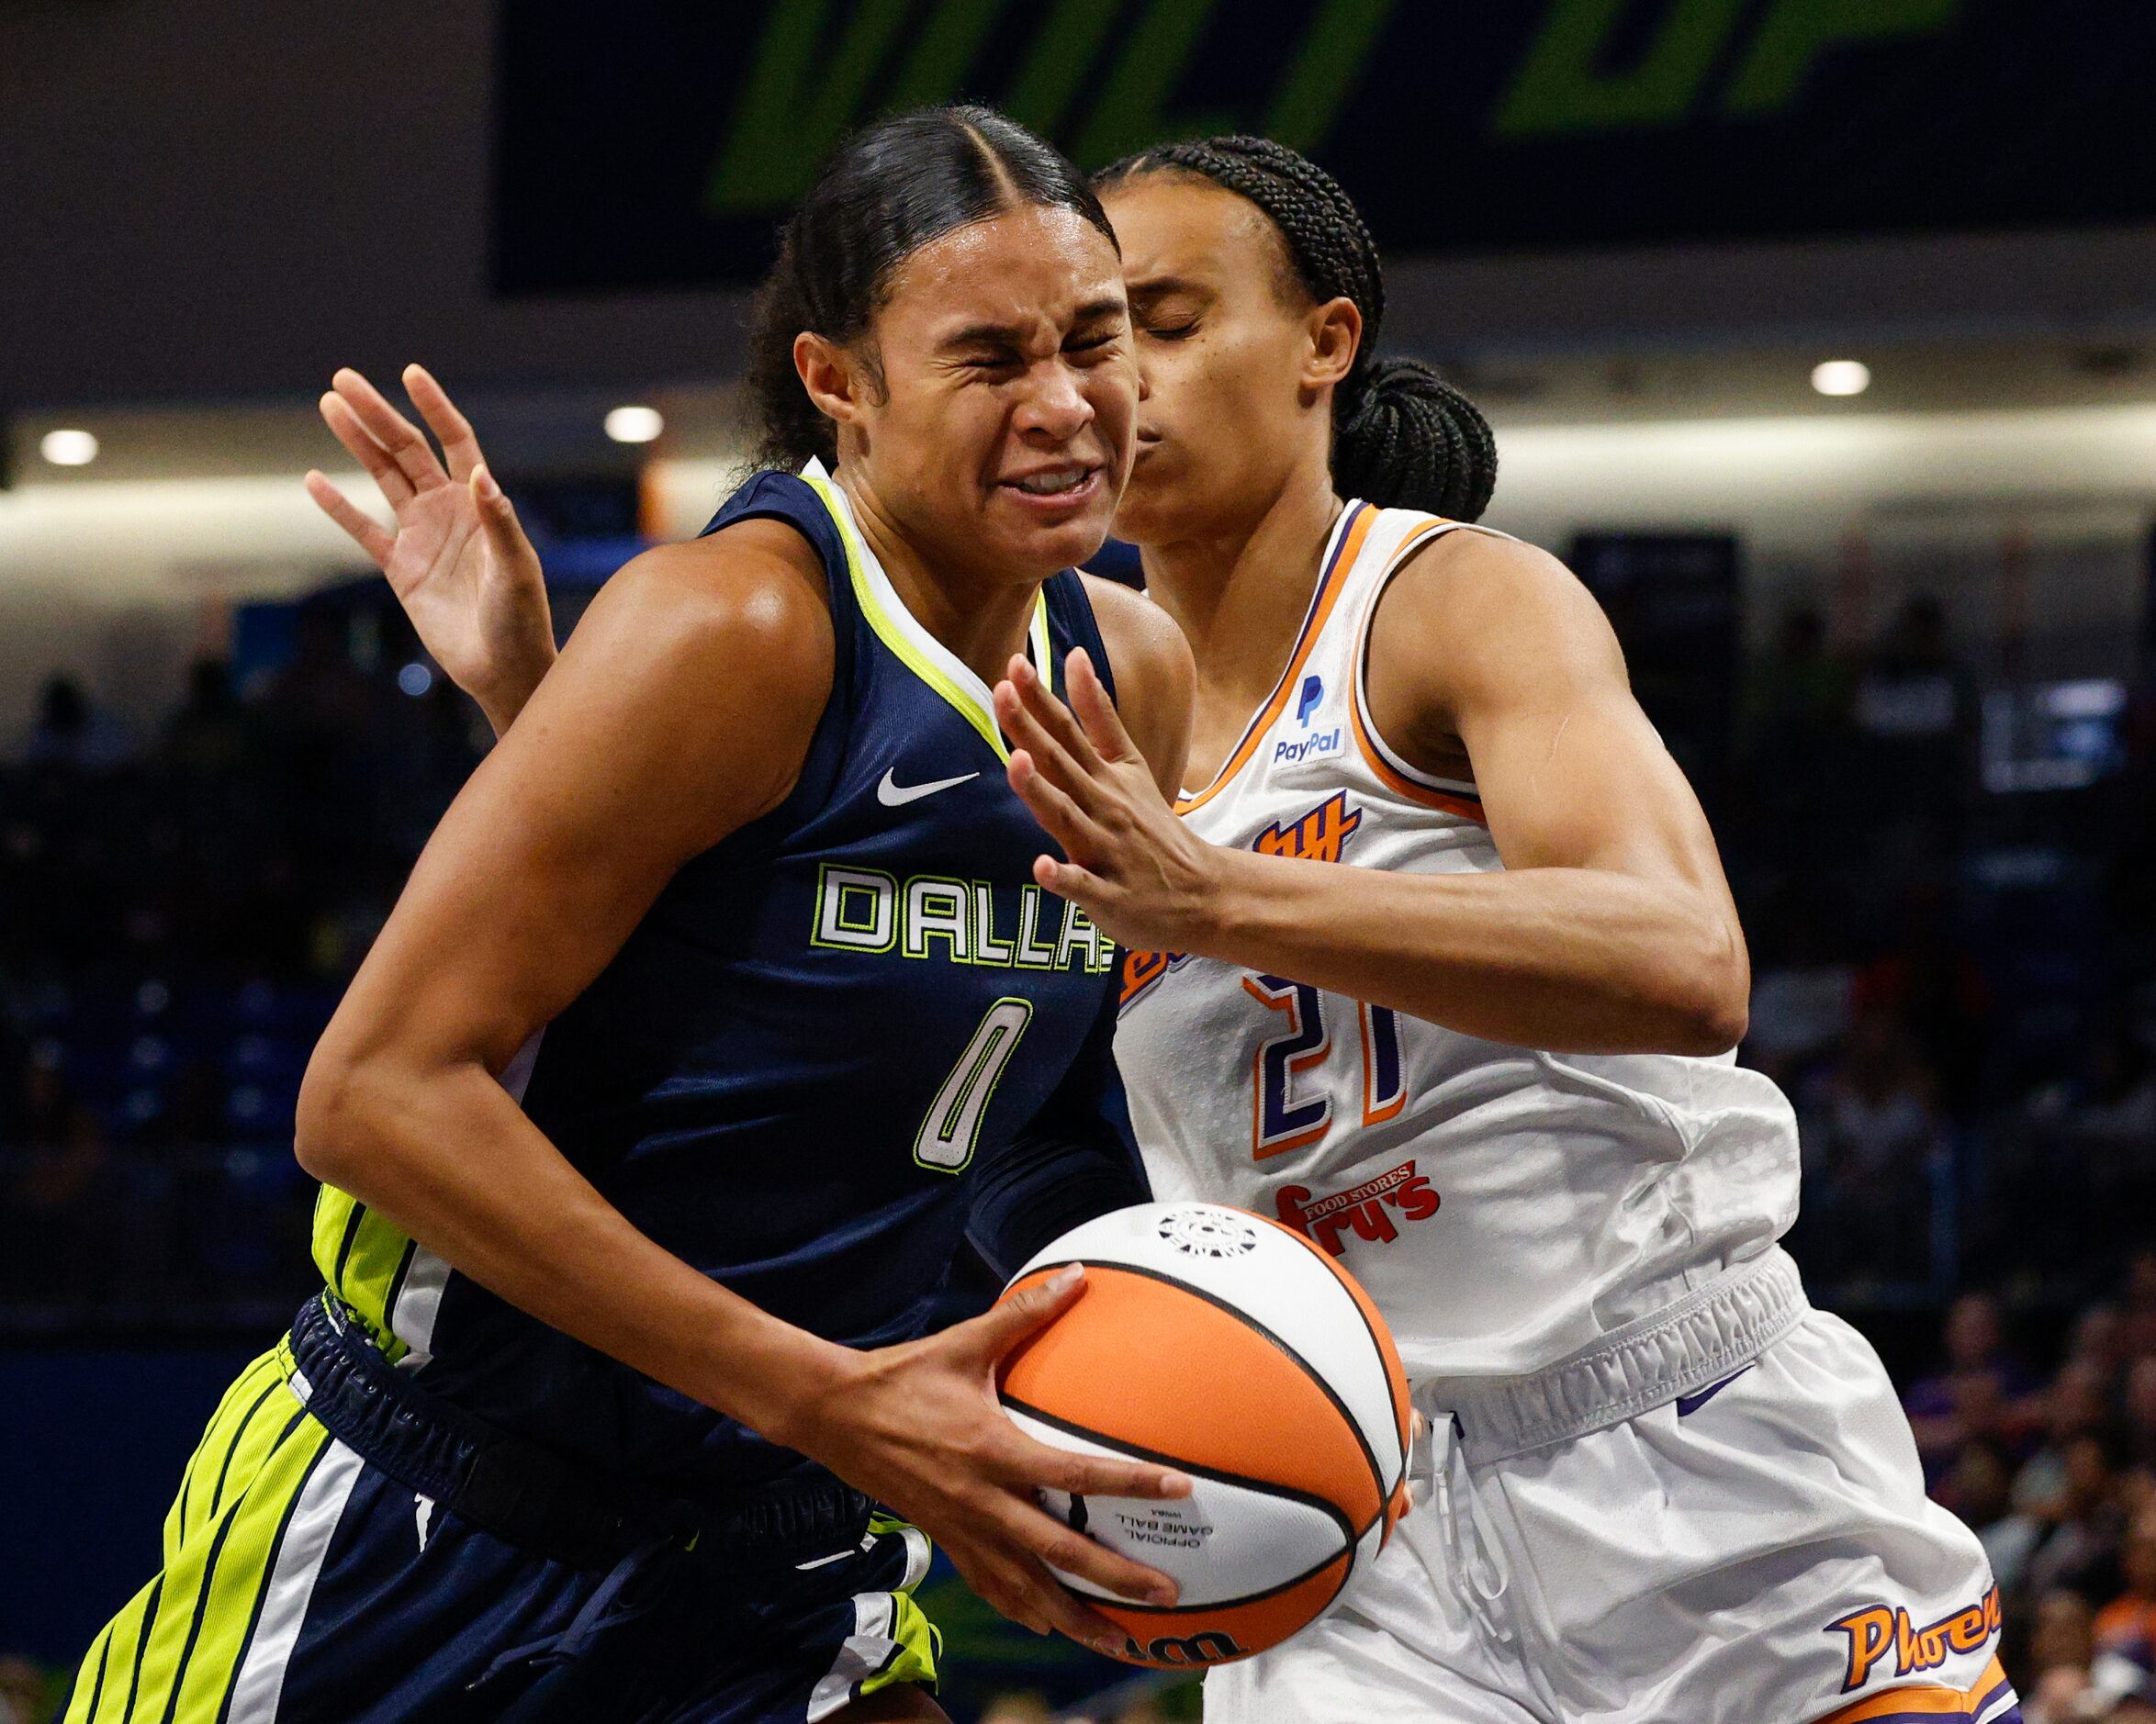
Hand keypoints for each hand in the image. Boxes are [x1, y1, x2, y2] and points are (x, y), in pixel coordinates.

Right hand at [305, 364, 555, 735]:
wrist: (502, 668)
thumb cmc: (521, 618)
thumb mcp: (515, 568)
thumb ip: (498, 521)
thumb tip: (479, 473)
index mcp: (480, 503)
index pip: (455, 442)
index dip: (434, 407)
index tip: (410, 373)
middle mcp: (448, 511)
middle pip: (407, 451)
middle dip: (377, 414)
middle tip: (342, 379)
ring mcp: (422, 536)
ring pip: (382, 478)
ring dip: (355, 443)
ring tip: (329, 405)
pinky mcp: (400, 568)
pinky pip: (363, 531)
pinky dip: (338, 507)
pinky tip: (314, 479)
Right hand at [783, 1265, 1188, 1652]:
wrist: (834, 1416)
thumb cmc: (903, 1375)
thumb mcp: (965, 1341)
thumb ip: (1025, 1313)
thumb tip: (1079, 1276)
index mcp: (992, 1450)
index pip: (1074, 1475)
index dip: (1128, 1483)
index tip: (1176, 1489)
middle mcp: (981, 1500)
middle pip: (1058, 1553)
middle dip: (1114, 1578)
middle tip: (1163, 1594)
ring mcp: (961, 1528)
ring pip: (1026, 1587)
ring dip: (1075, 1617)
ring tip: (1119, 1643)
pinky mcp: (944, 1540)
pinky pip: (990, 1585)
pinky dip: (1024, 1609)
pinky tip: (1050, 1626)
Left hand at [995, 650, 1220, 953]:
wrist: (1202, 892)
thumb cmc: (1152, 826)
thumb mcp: (1129, 764)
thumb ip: (1099, 713)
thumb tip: (1076, 655)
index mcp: (1104, 777)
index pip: (1068, 731)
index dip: (1040, 698)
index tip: (1014, 662)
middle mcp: (1103, 807)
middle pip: (1060, 765)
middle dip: (1029, 731)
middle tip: (1001, 693)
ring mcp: (1106, 851)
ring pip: (1068, 820)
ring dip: (1042, 793)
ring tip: (1016, 764)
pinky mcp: (1109, 895)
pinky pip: (1083, 887)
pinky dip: (1063, 878)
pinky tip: (1041, 867)